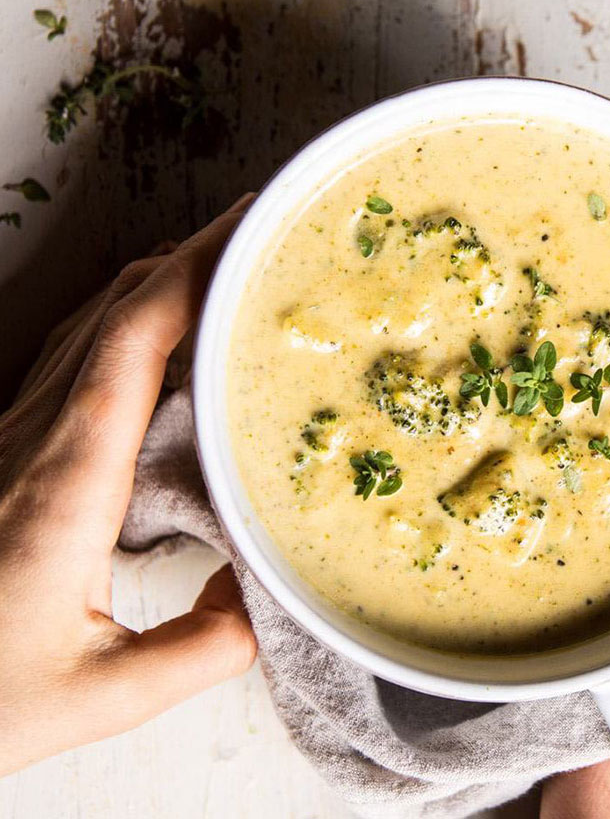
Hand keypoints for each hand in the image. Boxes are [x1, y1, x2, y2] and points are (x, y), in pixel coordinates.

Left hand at [0, 196, 258, 776]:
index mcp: (66, 482)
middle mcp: (33, 439)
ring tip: (225, 270)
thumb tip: (265, 595)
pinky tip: (153, 334)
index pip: (135, 341)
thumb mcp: (96, 696)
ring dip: (159, 282)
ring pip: (90, 324)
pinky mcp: (4, 453)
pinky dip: (127, 322)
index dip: (194, 272)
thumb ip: (200, 649)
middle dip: (191, 255)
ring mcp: (10, 438)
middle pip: (114, 308)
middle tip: (260, 234)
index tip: (250, 231)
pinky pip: (71, 357)